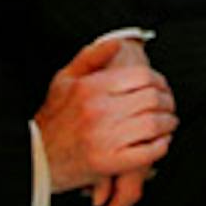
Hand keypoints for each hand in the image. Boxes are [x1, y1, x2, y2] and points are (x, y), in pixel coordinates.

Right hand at [36, 32, 176, 205]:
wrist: (36, 158)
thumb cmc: (53, 118)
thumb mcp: (64, 80)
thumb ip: (91, 57)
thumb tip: (119, 43)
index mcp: (91, 87)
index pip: (142, 76)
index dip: (160, 81)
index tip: (162, 88)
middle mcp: (99, 110)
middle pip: (152, 99)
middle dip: (168, 102)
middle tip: (170, 107)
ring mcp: (104, 138)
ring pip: (154, 124)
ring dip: (168, 124)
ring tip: (169, 124)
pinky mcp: (108, 163)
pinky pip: (147, 152)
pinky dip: (160, 146)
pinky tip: (160, 143)